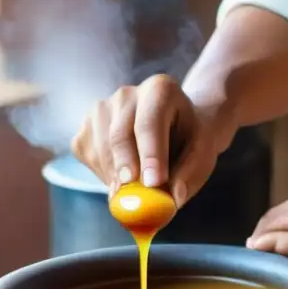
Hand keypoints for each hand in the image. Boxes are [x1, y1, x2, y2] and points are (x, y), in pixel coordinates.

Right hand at [71, 74, 237, 205]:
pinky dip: (103, 175)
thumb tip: (173, 198)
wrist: (173, 129)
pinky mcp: (86, 127)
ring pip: (100, 148)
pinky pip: (88, 156)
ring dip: (115, 178)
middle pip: (119, 134)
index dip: (150, 154)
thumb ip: (190, 175)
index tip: (153, 182)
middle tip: (131, 198)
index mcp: (160, 90)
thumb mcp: (201, 155)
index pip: (151, 122)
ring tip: (137, 192)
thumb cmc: (188, 142)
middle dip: (125, 168)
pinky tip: (123, 178)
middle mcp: (127, 94)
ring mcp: (101, 108)